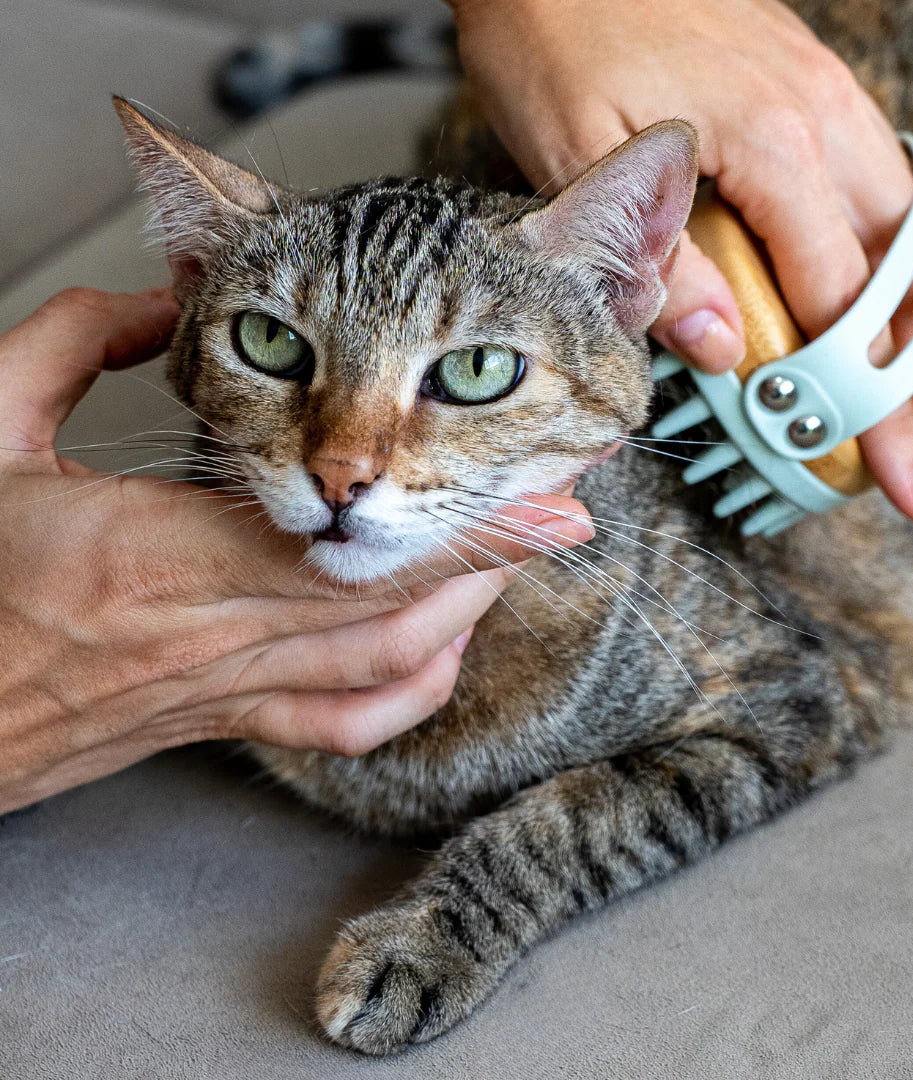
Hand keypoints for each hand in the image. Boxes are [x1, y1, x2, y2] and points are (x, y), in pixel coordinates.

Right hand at [0, 288, 593, 811]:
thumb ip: (67, 347)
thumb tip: (155, 302)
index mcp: (153, 555)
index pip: (348, 543)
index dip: (456, 524)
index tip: (539, 499)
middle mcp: (209, 633)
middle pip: (392, 603)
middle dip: (491, 555)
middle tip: (563, 511)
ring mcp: (225, 690)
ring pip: (384, 663)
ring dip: (465, 608)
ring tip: (518, 555)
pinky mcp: (223, 721)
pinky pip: (344, 725)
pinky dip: (410, 690)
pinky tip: (441, 649)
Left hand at [452, 0, 912, 522]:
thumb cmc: (556, 34)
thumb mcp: (578, 159)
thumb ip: (659, 265)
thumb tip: (727, 355)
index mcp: (773, 147)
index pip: (843, 308)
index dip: (872, 407)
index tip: (899, 477)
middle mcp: (822, 123)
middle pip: (909, 280)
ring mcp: (826, 104)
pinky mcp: (809, 96)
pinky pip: (882, 194)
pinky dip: (896, 270)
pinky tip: (886, 312)